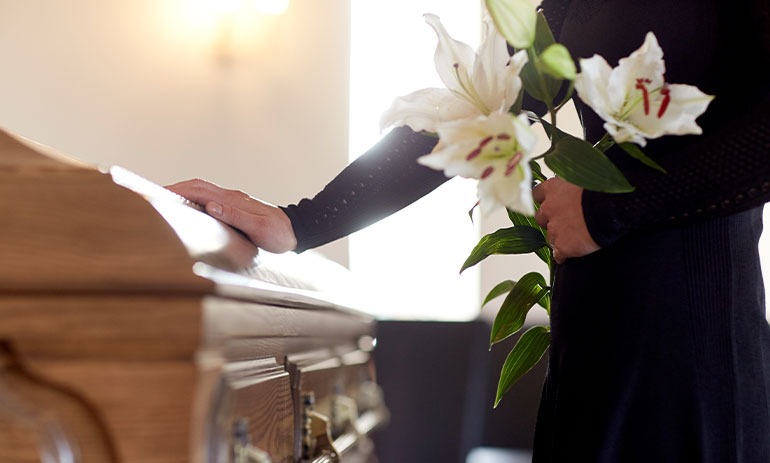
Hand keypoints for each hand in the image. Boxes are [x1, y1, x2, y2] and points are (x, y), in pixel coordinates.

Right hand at [166, 179, 296, 252]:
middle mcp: (231, 197)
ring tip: (164, 200)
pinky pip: (209, 199)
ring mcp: (233, 201)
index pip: (199, 190)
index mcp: (233, 200)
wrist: (296, 232)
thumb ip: (235, 216)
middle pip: (197, 187)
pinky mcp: (235, 208)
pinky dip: (193, 200)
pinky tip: (187, 208)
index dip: (177, 190)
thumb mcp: (259, 228)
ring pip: (202, 191)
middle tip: (153, 194)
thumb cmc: (279, 234)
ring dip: (183, 193)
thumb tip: (210, 206)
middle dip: (174, 189)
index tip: (158, 192)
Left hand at [532, 177, 599, 263]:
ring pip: (549, 237)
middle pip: (540, 218)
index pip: (537, 194)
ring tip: (575, 238)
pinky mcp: (562, 246)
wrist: (612, 208)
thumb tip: (573, 188)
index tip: (552, 203)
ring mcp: (554, 228)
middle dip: (550, 221)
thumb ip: (571, 184)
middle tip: (567, 222)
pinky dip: (564, 254)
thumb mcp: (582, 178)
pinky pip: (558, 254)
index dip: (545, 201)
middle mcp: (549, 208)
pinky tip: (574, 251)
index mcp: (553, 188)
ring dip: (558, 238)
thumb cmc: (603, 190)